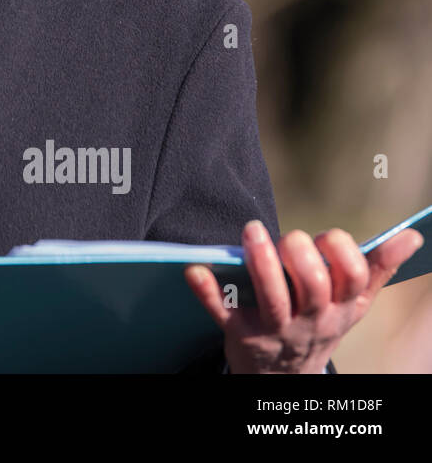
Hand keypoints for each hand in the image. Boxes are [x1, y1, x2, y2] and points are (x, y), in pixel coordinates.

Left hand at [185, 220, 423, 373]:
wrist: (284, 375)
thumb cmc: (319, 321)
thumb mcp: (351, 302)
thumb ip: (378, 267)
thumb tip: (412, 236)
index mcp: (341, 306)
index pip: (352, 277)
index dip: (340, 250)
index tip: (326, 236)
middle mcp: (311, 320)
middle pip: (312, 285)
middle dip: (300, 253)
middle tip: (286, 236)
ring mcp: (275, 329)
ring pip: (273, 298)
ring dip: (261, 261)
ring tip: (251, 231)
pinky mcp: (239, 335)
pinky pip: (222, 312)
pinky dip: (207, 291)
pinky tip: (195, 269)